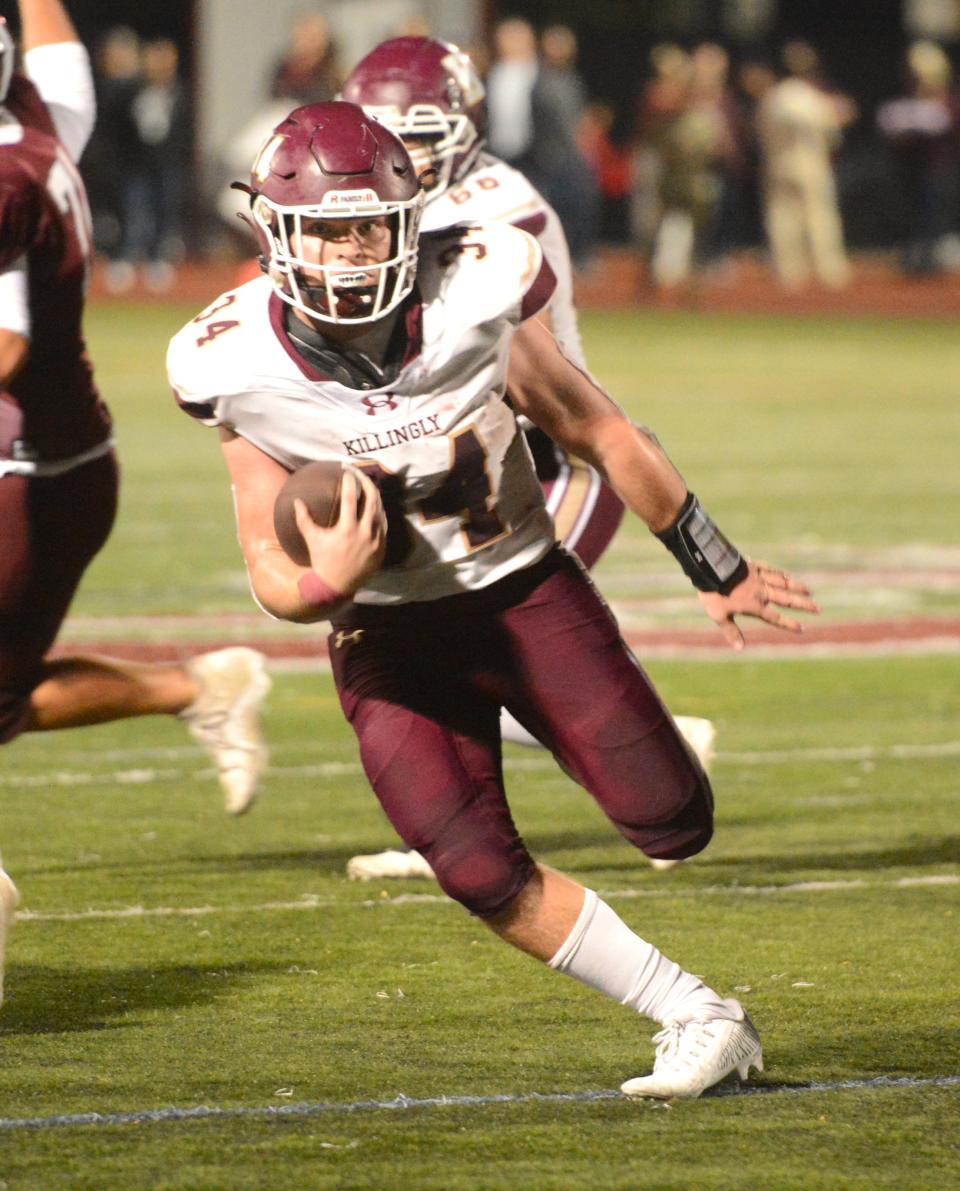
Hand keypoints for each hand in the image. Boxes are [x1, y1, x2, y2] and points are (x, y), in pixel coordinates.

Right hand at [293, 469, 386, 595]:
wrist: (336, 586)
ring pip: (381, 510)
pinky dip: (379, 512)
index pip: (351, 497)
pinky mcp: (382, 547)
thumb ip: (303, 519)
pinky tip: (374, 505)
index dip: (350, 481)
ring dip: (375, 495)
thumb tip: (296, 500)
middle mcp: (365, 533)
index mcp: (347, 529)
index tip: (347, 471)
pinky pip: (384, 524)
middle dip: (367, 482)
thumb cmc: (322, 560)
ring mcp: (376, 540)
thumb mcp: (312, 539)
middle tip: (361, 473)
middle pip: (372, 499)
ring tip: (368, 485)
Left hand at [698, 559, 819, 650]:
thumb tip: (740, 648)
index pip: (774, 617)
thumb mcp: (720, 616)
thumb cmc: (714, 594)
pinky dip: (780, 573)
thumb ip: (731, 632)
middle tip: (818, 608)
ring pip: (783, 583)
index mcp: (753, 605)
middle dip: (803, 605)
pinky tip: (787, 575)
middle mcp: (761, 592)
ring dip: (797, 587)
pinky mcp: (754, 566)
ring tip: (810, 591)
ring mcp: (759, 578)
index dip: (788, 624)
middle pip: (786, 599)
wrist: (710, 568)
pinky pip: (771, 570)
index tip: (802, 629)